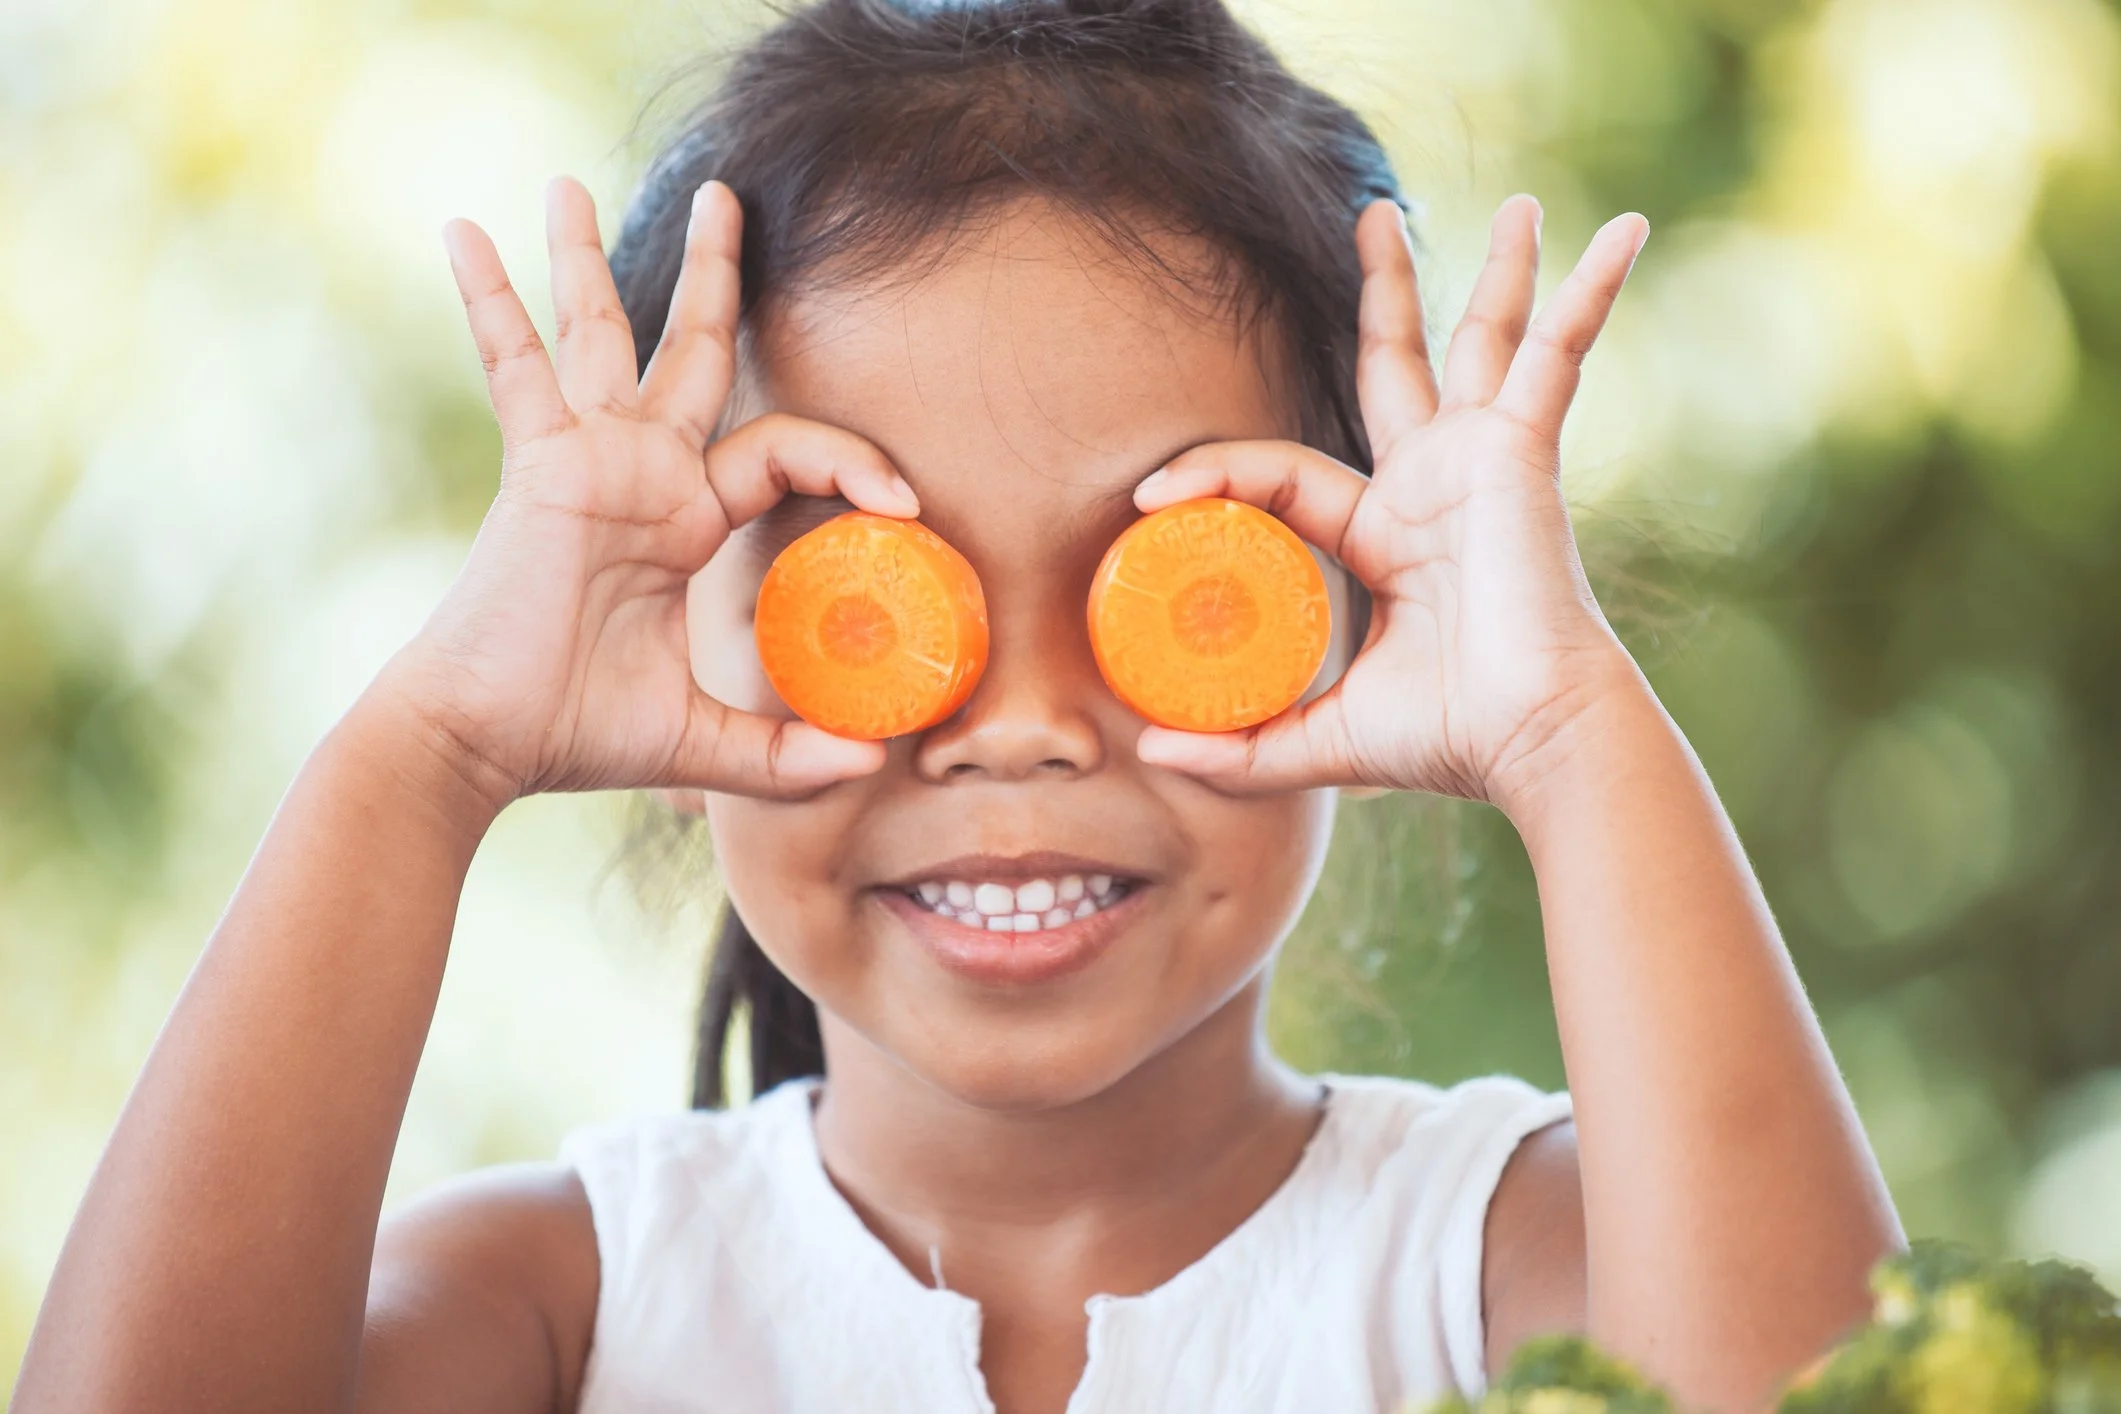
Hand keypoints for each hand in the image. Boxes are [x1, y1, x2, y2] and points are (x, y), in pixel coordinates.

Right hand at [384, 177, 913, 809]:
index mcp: (686, 521)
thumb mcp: (703, 743)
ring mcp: (589, 459)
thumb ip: (782, 755)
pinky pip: (515, 365)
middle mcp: (643, 475)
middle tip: (727, 198)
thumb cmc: (578, 735)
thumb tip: (868, 763)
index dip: (849, 459)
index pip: (782, 449)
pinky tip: (467, 231)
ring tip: (565, 184)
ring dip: (588, 259)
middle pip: (694, 350)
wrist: (487, 744)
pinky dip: (490, 301)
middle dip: (715, 276)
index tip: (906, 502)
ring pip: (602, 334)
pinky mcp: (540, 464)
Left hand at [1131, 196, 1649, 808]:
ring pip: (1482, 339)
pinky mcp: (1525, 449)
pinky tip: (1628, 231)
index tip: (1149, 498)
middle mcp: (1436, 484)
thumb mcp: (1323, 739)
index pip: (1288, 472)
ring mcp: (1484, 459)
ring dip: (1498, 272)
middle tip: (1374, 221)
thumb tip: (1152, 752)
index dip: (1216, 473)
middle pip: (1398, 365)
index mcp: (1388, 534)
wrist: (1533, 741)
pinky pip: (1559, 355)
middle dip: (1388, 296)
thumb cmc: (1451, 741)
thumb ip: (1245, 747)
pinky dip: (1591, 295)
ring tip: (1516, 203)